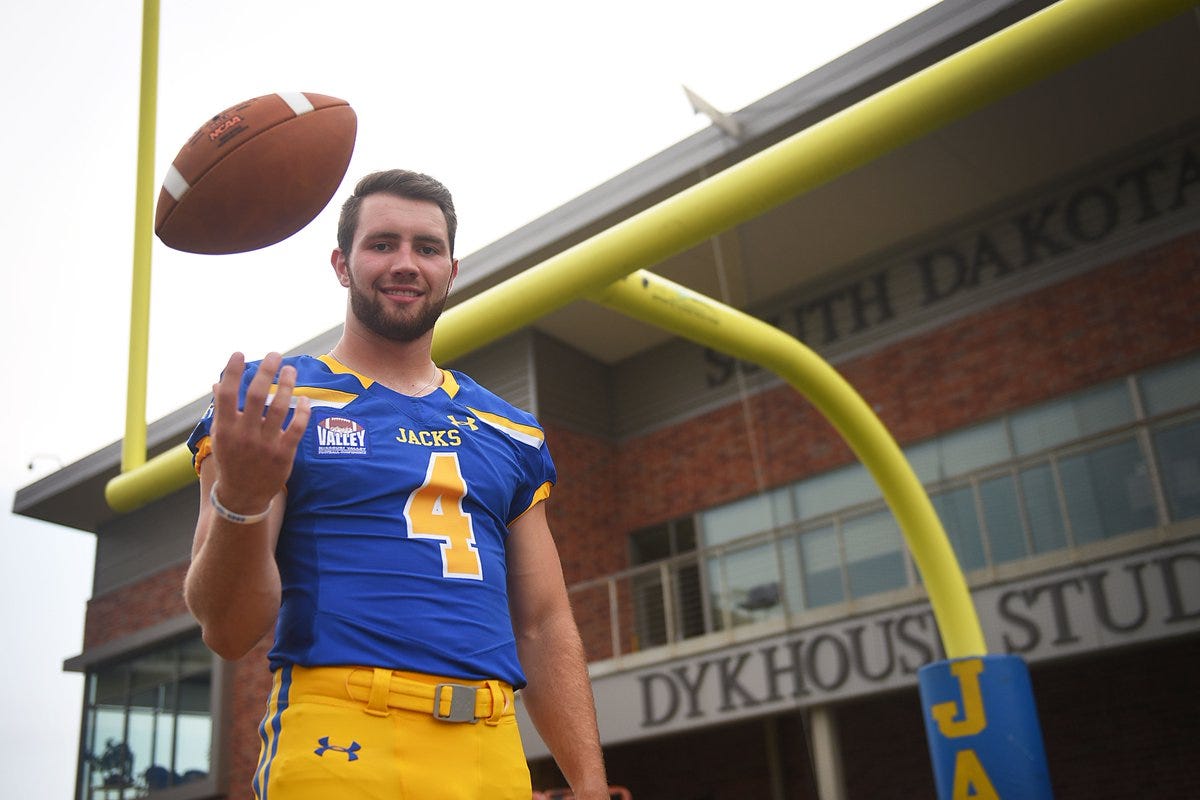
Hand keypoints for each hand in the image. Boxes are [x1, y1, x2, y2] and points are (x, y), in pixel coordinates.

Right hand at [209, 351, 310, 512]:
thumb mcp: (220, 437)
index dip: (232, 371)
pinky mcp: (283, 454)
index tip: (239, 354)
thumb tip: (216, 383)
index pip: (226, 394)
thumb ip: (221, 410)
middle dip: (266, 371)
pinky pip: (296, 427)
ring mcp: (264, 445)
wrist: (242, 496)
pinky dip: (302, 411)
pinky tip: (305, 399)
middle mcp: (244, 434)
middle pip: (255, 395)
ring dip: (287, 385)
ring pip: (279, 408)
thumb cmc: (231, 461)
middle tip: (275, 354)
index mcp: (225, 428)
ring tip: (291, 370)